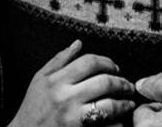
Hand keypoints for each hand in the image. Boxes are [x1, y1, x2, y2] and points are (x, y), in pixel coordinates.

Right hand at [10, 40, 135, 126]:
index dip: (107, 62)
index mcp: (56, 81)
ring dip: (124, 104)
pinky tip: (119, 121)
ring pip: (109, 106)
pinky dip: (117, 123)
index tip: (115, 68)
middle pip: (104, 82)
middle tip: (128, 86)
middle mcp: (65, 97)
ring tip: (128, 103)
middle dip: (122, 83)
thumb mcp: (40, 80)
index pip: (89, 62)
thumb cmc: (32, 108)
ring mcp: (73, 118)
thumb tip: (78, 43)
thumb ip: (59, 60)